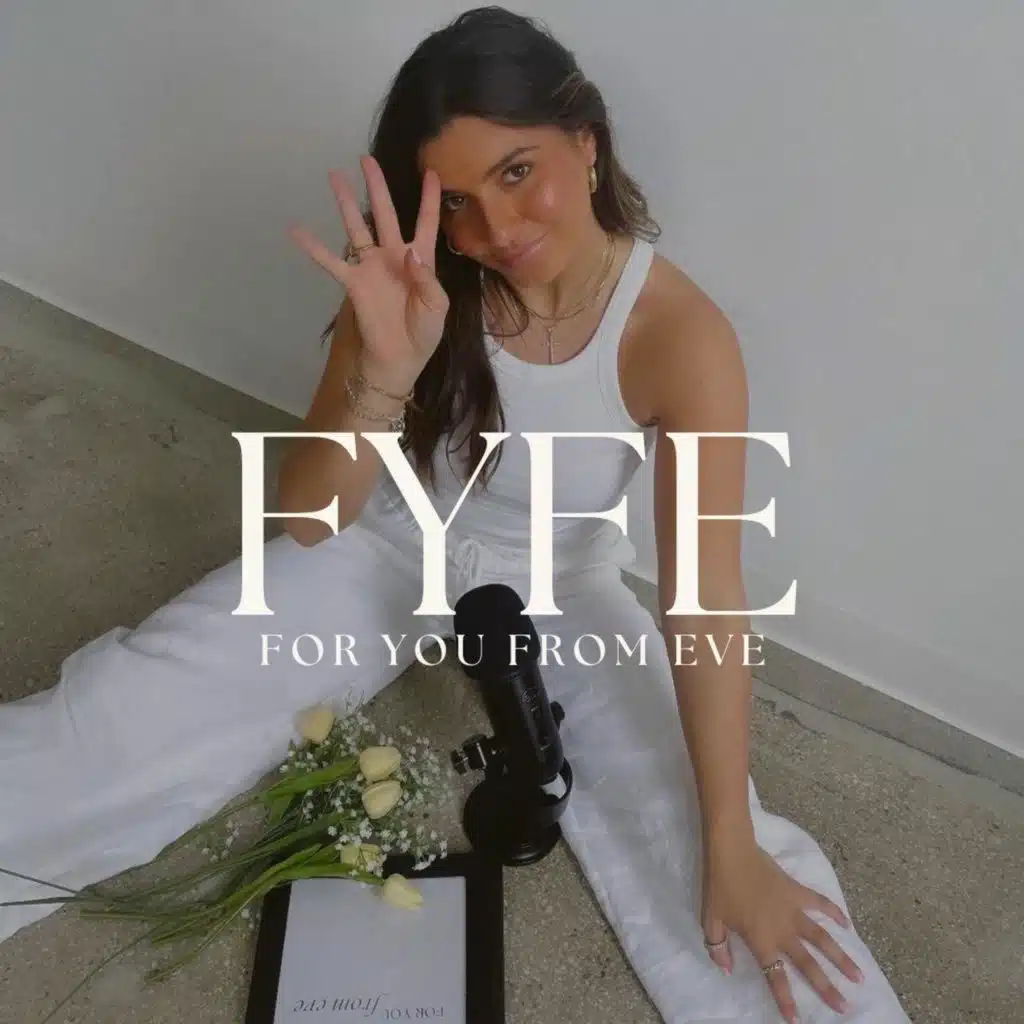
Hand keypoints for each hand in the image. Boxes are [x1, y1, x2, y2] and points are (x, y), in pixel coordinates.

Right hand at [287, 155, 449, 389]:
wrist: (400, 358)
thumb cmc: (424, 332)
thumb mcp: (437, 306)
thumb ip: (427, 278)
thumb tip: (409, 251)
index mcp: (421, 258)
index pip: (425, 221)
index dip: (429, 198)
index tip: (431, 171)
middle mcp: (394, 255)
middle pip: (385, 213)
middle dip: (377, 186)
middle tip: (367, 159)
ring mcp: (371, 266)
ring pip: (356, 227)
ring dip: (345, 203)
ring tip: (333, 176)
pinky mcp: (354, 282)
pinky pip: (331, 261)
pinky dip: (313, 247)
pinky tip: (296, 229)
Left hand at [702, 835, 863, 1021]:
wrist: (732, 851)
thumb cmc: (719, 886)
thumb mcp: (711, 920)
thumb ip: (718, 948)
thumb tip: (727, 969)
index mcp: (762, 941)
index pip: (775, 977)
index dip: (786, 1000)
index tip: (796, 1020)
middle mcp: (783, 930)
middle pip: (808, 964)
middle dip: (826, 987)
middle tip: (843, 1006)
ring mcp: (794, 910)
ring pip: (823, 939)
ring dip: (841, 957)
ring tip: (859, 976)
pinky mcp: (798, 890)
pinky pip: (821, 903)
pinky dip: (835, 913)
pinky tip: (847, 924)